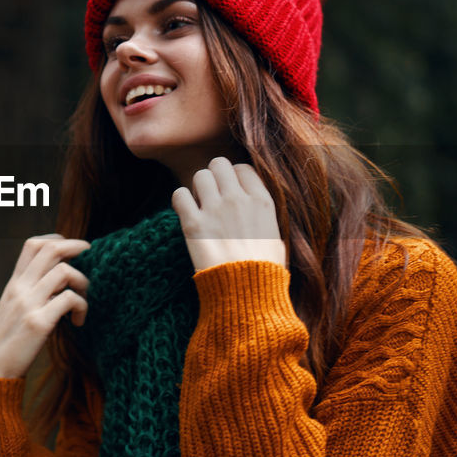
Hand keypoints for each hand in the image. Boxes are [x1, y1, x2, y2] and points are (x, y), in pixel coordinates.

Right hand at [0, 234, 90, 379]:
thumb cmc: (6, 342)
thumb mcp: (13, 309)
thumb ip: (30, 292)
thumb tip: (59, 282)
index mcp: (14, 284)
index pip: (33, 245)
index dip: (57, 240)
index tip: (72, 250)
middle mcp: (20, 289)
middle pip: (51, 250)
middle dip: (77, 247)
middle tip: (90, 256)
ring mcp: (29, 304)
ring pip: (64, 272)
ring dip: (83, 281)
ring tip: (84, 298)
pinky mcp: (39, 323)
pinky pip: (70, 299)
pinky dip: (82, 306)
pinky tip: (78, 322)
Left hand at [171, 157, 285, 271]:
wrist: (247, 291)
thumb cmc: (265, 271)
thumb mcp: (277, 239)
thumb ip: (266, 219)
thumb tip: (260, 215)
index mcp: (262, 201)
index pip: (242, 168)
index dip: (234, 177)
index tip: (230, 191)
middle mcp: (238, 199)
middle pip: (219, 164)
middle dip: (214, 176)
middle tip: (212, 195)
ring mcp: (215, 209)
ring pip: (200, 175)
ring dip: (197, 188)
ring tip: (199, 205)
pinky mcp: (194, 224)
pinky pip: (179, 194)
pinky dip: (180, 200)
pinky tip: (185, 213)